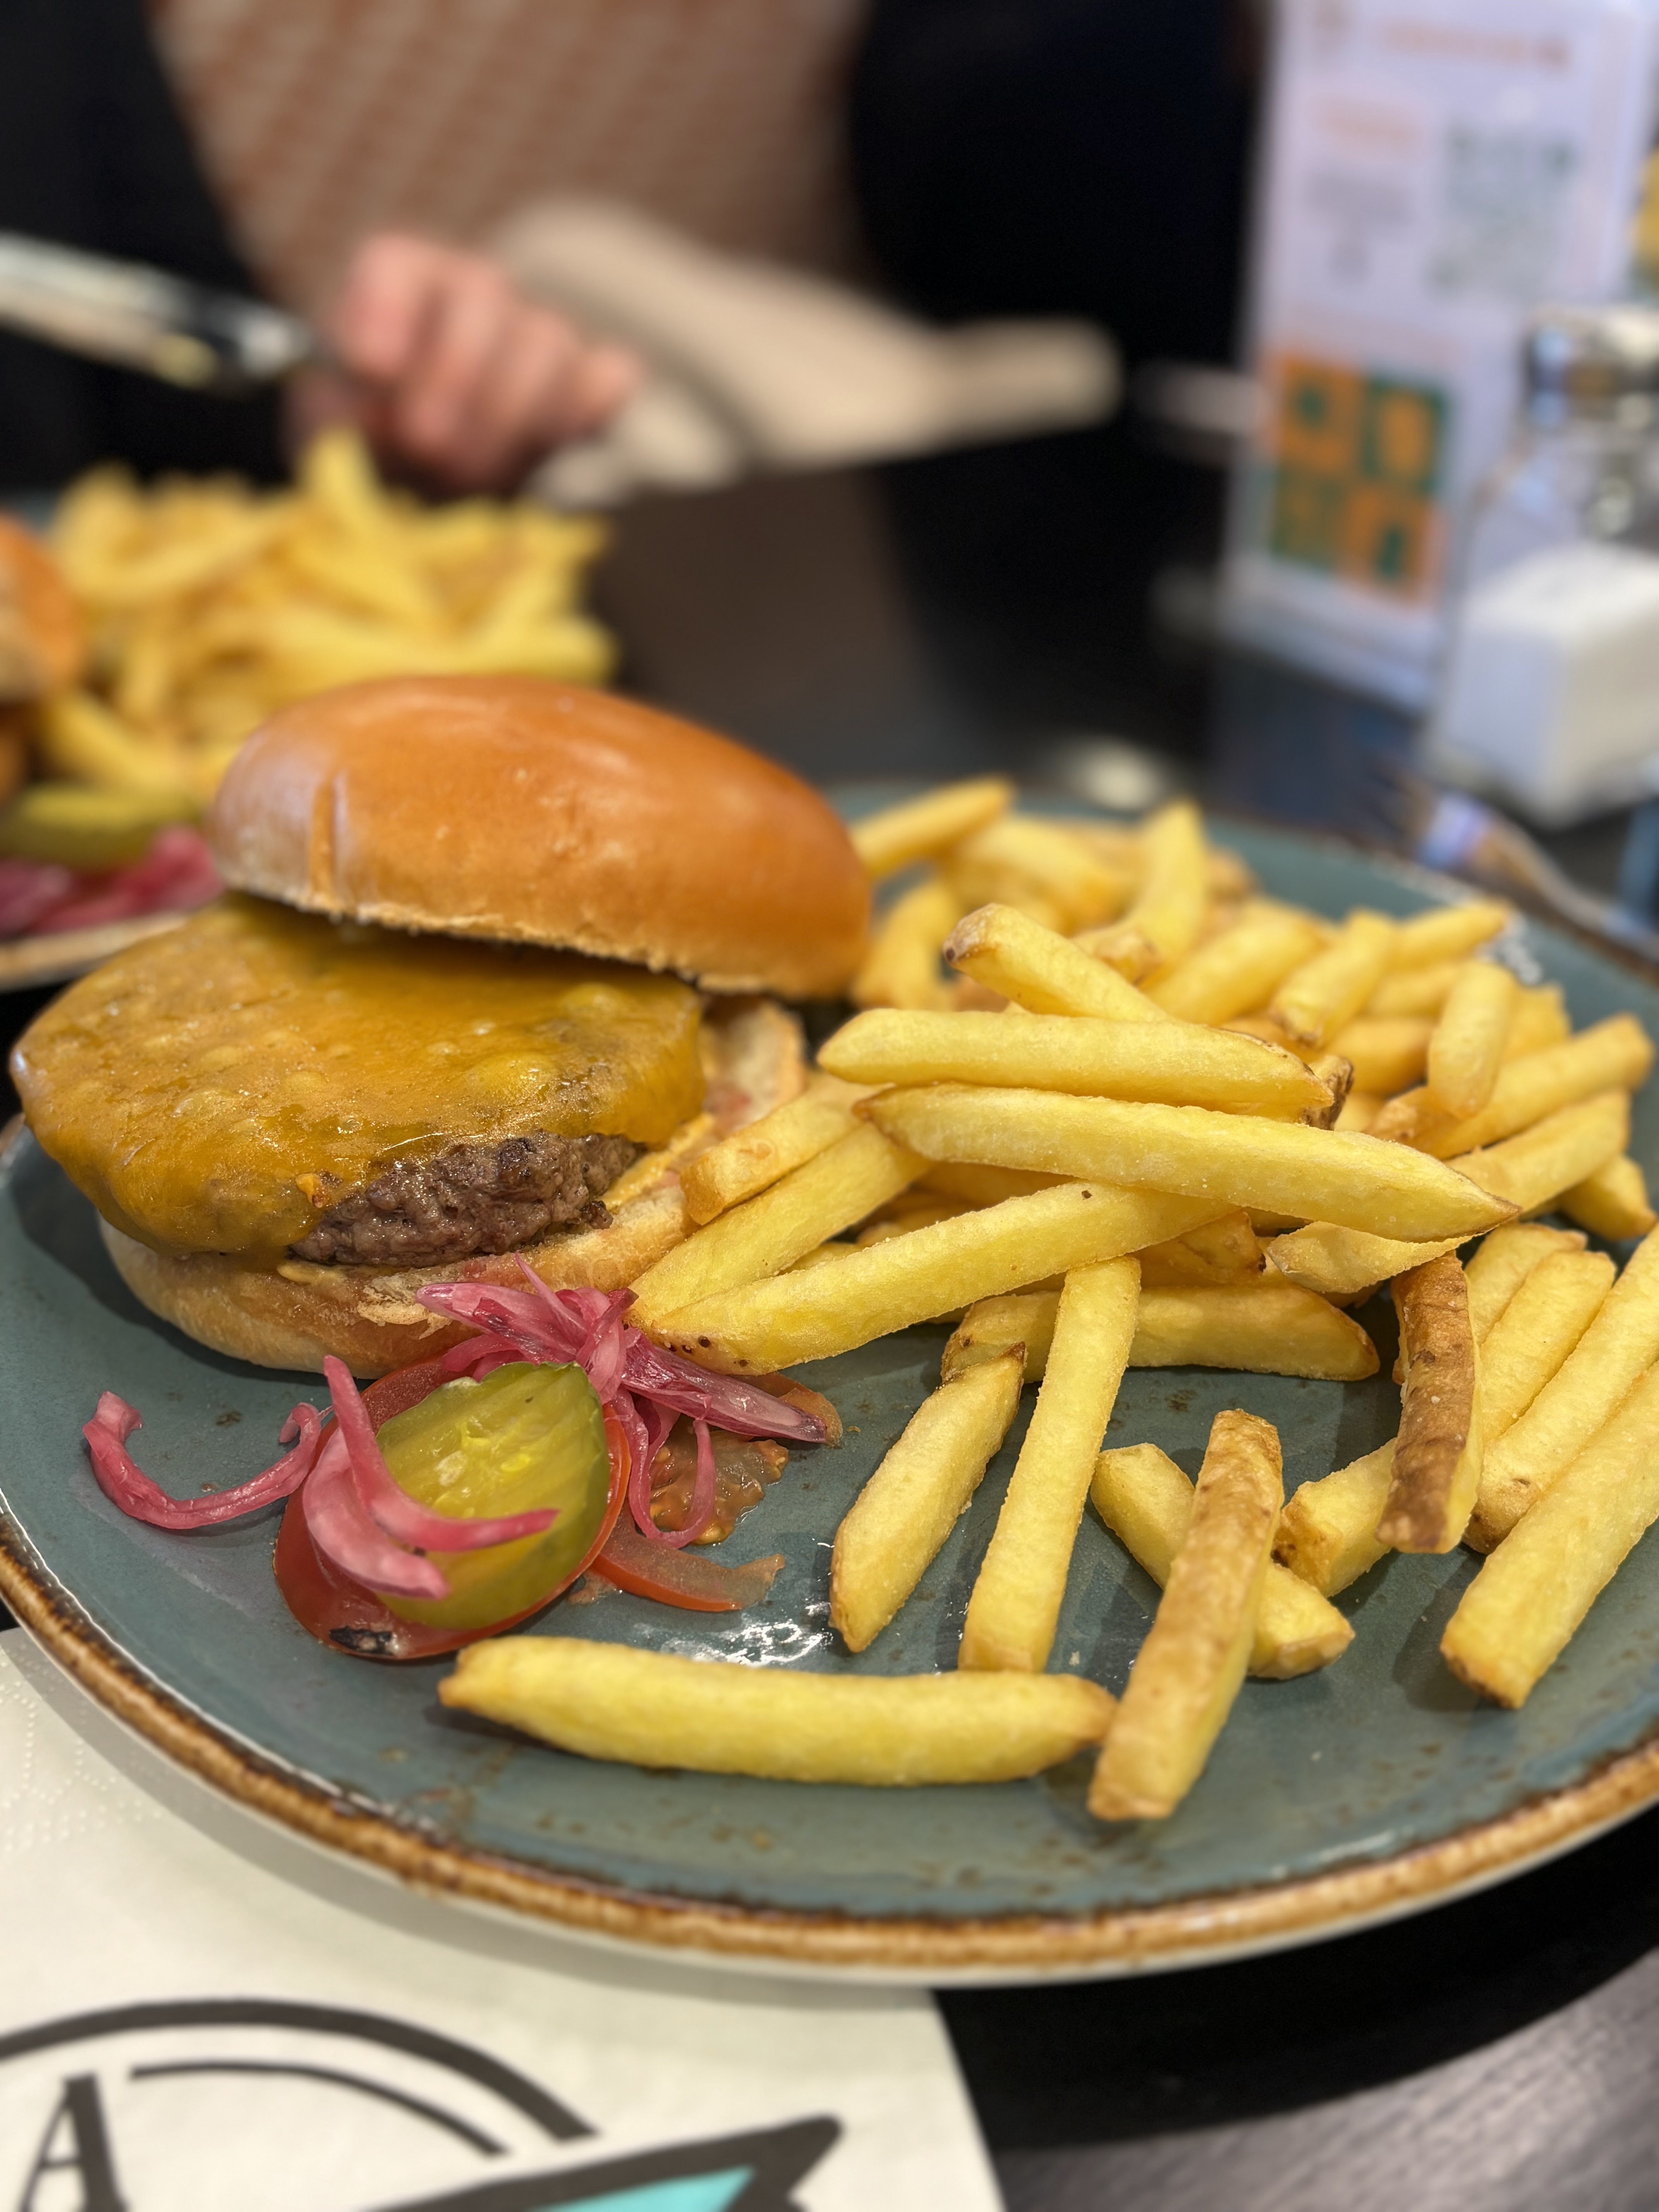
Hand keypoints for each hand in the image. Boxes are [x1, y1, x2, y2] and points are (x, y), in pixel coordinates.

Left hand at [295, 233, 639, 490]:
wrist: (431, 483)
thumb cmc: (376, 446)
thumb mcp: (338, 431)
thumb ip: (349, 415)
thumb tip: (389, 417)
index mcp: (400, 282)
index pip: (395, 264)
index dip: (385, 308)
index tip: (372, 367)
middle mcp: (475, 291)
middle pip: (483, 298)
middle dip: (455, 377)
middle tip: (425, 443)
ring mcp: (541, 332)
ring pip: (548, 342)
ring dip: (508, 416)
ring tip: (467, 475)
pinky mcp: (592, 382)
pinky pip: (610, 380)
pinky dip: (579, 417)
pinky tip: (535, 455)